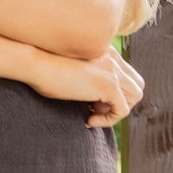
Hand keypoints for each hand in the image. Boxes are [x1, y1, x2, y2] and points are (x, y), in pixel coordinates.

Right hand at [27, 45, 143, 126]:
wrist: (35, 62)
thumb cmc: (42, 67)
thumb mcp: (71, 68)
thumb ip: (86, 75)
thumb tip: (88, 94)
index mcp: (106, 51)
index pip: (127, 74)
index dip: (115, 92)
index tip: (92, 101)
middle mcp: (113, 58)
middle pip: (137, 85)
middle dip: (121, 101)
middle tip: (95, 108)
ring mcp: (113, 71)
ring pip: (135, 97)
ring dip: (116, 110)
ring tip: (93, 114)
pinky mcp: (108, 85)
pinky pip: (122, 110)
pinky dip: (108, 120)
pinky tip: (89, 121)